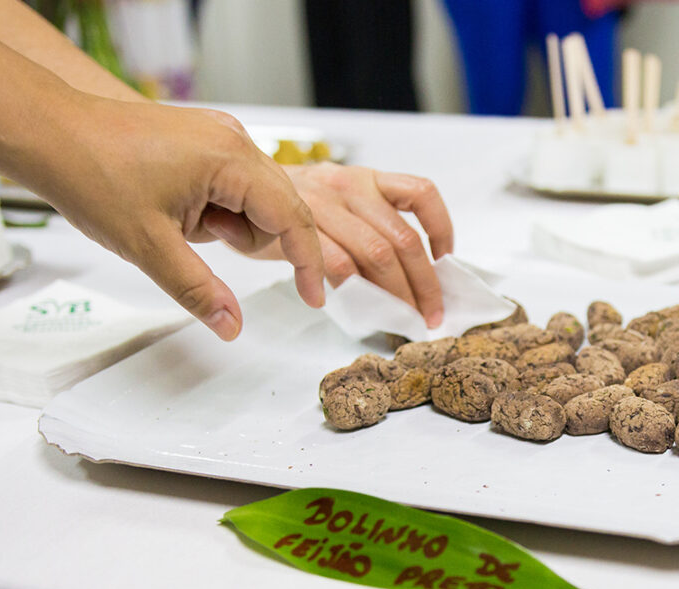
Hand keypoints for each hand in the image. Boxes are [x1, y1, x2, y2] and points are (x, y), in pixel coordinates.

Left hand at [36, 100, 324, 340]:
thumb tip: (232, 326)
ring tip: (175, 222)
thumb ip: (199, 290)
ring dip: (225, 224)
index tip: (313, 298)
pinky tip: (175, 209)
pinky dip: (214, 207)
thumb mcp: (150, 246)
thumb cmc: (92, 173)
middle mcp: (233, 139)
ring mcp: (218, 135)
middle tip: (194, 241)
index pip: (293, 218)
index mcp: (231, 159)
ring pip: (252, 199)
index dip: (308, 263)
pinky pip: (231, 184)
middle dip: (245, 239)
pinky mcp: (203, 139)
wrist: (48, 133)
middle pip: (277, 208)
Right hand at [281, 163, 454, 327]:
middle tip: (431, 314)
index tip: (445, 260)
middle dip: (424, 283)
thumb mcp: (336, 200)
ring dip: (396, 294)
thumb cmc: (287, 205)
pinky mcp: (299, 226)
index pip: (421, 193)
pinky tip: (352, 304)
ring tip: (403, 318)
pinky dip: (350, 289)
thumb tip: (411, 273)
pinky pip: (337, 263)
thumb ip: (369, 224)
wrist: (233, 194)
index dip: (442, 227)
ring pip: (378, 254)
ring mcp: (326, 203)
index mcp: (368, 179)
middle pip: (404, 239)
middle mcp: (352, 186)